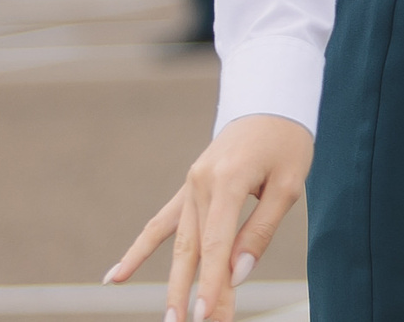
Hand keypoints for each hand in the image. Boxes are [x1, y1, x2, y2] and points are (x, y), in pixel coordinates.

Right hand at [107, 113, 312, 321]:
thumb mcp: (289, 183)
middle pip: (196, 250)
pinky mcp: (188, 189)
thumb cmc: (286, 141)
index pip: (217, 245)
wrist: (270, 102)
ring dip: (174, 283)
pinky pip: (160, 223)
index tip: (210, 317)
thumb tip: (238, 274)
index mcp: (228, 180)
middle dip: (193, 293)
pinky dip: (139, 250)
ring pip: (178, 243)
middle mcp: (200, 184)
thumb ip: (261, 229)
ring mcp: (189, 186)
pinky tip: (114, 277)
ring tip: (168, 318)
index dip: (212, 284)